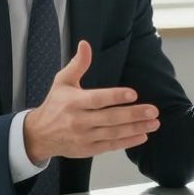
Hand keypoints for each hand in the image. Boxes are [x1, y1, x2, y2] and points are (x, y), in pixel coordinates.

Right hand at [22, 40, 160, 162]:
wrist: (39, 134)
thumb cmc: (55, 105)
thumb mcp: (62, 81)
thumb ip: (77, 64)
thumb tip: (85, 44)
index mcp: (73, 102)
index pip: (97, 99)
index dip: (115, 97)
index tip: (133, 94)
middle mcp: (79, 121)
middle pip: (110, 118)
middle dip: (133, 115)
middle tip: (153, 110)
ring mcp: (84, 137)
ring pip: (113, 133)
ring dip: (135, 128)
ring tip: (154, 123)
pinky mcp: (88, 149)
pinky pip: (110, 146)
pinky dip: (127, 142)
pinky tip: (142, 135)